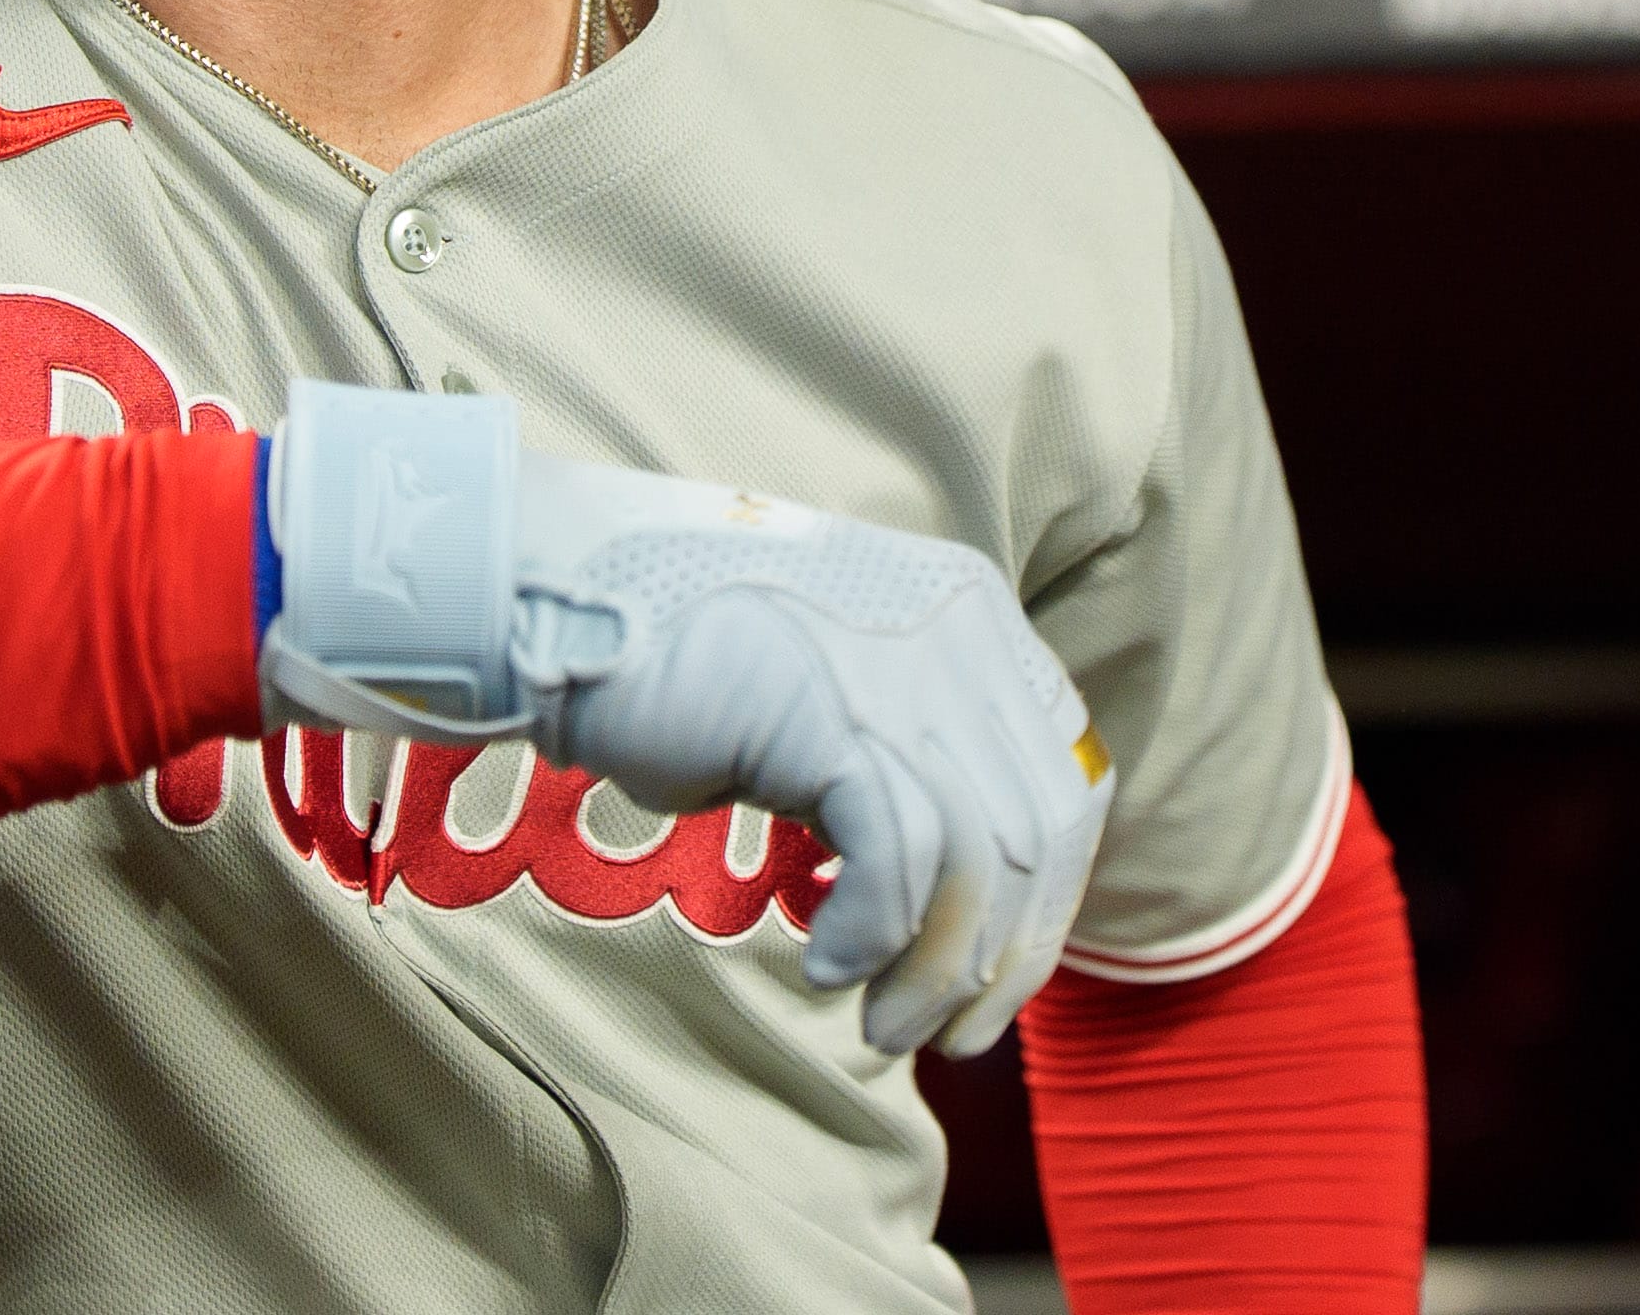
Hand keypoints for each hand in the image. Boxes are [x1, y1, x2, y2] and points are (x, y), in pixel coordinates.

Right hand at [512, 455, 1114, 1057]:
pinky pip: (896, 859)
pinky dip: (870, 935)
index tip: (996, 980)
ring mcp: (899, 669)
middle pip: (1039, 831)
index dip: (1048, 901)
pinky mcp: (832, 713)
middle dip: (1004, 958)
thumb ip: (913, 765)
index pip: (1068, 782)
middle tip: (949, 1036)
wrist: (570, 605)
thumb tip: (970, 911)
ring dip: (934, 970)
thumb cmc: (693, 666)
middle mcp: (960, 633)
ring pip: (976, 860)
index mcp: (977, 619)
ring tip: (882, 1026)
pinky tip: (827, 968)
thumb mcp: (839, 701)